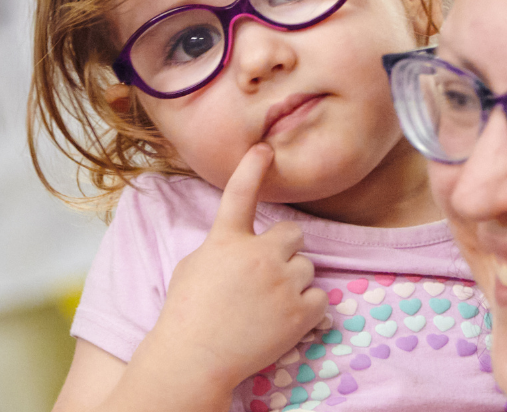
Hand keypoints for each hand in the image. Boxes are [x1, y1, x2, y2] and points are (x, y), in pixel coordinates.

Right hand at [136, 144, 328, 389]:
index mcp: (226, 240)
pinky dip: (308, 310)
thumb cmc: (186, 315)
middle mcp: (258, 254)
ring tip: (269, 306)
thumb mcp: (194, 267)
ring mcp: (282, 281)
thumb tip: (242, 247)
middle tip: (268, 274)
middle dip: (285, 250)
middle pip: (294, 234)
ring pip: (307, 268)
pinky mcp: (301, 311)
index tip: (264, 148)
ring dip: (294, 282)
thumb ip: (223, 248)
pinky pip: (321, 298)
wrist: (194, 358)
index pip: (240, 193)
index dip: (253, 167)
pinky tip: (284, 322)